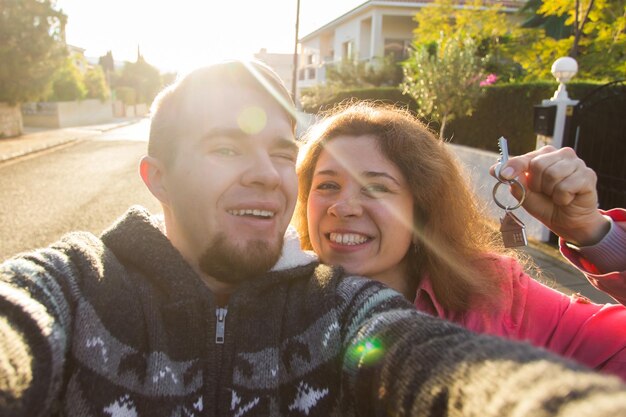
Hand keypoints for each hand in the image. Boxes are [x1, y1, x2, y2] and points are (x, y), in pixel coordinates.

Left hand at [489, 146, 609, 245]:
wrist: (568, 222)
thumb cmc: (546, 205)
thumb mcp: (526, 195)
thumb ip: (514, 182)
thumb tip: (497, 170)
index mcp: (544, 156)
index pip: (525, 158)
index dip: (514, 166)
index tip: (504, 175)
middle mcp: (561, 154)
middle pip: (538, 165)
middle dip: (536, 185)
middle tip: (544, 192)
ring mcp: (577, 163)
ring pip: (552, 174)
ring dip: (551, 192)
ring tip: (556, 195)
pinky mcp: (588, 175)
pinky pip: (566, 186)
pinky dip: (562, 198)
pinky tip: (568, 198)